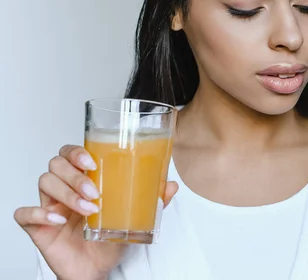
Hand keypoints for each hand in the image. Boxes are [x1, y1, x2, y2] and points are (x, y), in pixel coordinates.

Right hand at [14, 145, 177, 279]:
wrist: (97, 269)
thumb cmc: (110, 239)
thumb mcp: (135, 217)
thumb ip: (152, 200)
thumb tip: (171, 185)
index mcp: (83, 180)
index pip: (71, 153)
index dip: (76, 151)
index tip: (92, 161)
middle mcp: (63, 189)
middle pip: (56, 164)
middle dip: (75, 175)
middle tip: (95, 192)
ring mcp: (49, 206)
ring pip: (44, 182)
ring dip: (67, 193)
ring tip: (89, 209)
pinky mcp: (37, 227)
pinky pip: (24, 213)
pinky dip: (39, 213)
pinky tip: (58, 220)